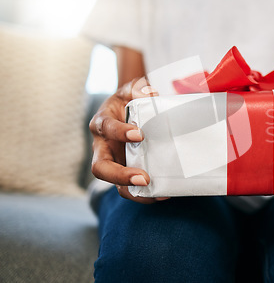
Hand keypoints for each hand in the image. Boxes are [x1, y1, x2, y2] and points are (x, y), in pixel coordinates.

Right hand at [89, 77, 167, 202]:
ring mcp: (112, 162)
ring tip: (154, 191)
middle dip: (120, 175)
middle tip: (144, 178)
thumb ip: (139, 89)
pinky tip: (163, 194)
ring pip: (114, 184)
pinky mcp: (123, 173)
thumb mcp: (132, 90)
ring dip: (132, 190)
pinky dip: (144, 195)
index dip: (120, 132)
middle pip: (101, 168)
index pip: (106, 128)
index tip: (139, 134)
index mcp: (103, 123)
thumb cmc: (130, 100)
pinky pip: (129, 189)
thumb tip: (151, 93)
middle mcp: (103, 146)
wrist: (131, 111)